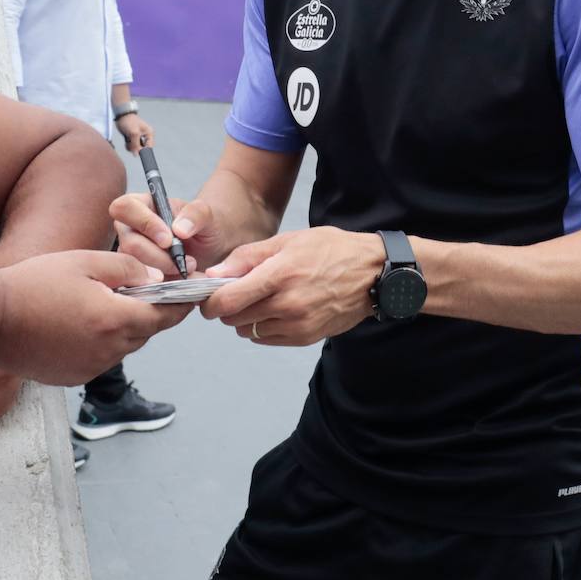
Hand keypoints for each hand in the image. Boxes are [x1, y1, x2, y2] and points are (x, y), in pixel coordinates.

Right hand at [0, 249, 192, 383]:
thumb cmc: (33, 284)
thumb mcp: (85, 261)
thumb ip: (127, 269)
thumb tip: (155, 277)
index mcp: (115, 319)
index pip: (166, 313)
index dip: (182, 299)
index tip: (193, 289)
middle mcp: (109, 350)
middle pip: (147, 330)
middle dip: (151, 308)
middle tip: (145, 285)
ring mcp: (91, 367)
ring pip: (124, 344)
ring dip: (124, 325)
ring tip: (103, 300)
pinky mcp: (73, 376)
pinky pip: (101, 357)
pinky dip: (101, 340)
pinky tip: (79, 321)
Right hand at [111, 191, 237, 278]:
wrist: (211, 248)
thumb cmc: (205, 226)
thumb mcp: (207, 214)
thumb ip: (196, 214)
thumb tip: (178, 229)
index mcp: (142, 205)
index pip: (125, 208)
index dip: (144, 223)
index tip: (168, 239)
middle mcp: (130, 229)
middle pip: (129, 243)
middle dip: (158, 256)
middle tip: (183, 260)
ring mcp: (130, 254)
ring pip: (132, 266)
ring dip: (162, 271)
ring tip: (185, 268)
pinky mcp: (136, 275)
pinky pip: (139, 283)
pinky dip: (160, 285)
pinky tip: (176, 279)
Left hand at [116, 113, 153, 152]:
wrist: (121, 116)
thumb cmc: (129, 121)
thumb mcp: (134, 133)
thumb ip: (136, 144)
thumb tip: (136, 154)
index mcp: (149, 134)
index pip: (149, 147)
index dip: (143, 150)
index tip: (137, 151)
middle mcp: (145, 136)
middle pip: (142, 149)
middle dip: (136, 148)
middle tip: (131, 142)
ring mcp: (139, 138)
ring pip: (136, 149)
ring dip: (131, 147)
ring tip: (128, 140)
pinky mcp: (133, 139)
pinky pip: (132, 147)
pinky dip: (128, 145)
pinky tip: (126, 140)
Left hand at [199, 227, 384, 345]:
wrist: (372, 273)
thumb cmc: (331, 250)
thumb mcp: (288, 240)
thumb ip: (247, 257)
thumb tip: (215, 274)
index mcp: (280, 274)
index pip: (228, 300)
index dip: (210, 301)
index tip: (208, 296)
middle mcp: (288, 304)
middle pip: (234, 318)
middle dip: (227, 307)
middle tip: (236, 293)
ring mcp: (297, 324)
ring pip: (248, 331)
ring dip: (245, 318)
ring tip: (262, 299)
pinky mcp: (305, 338)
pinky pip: (266, 338)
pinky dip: (262, 327)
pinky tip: (275, 310)